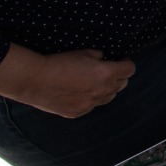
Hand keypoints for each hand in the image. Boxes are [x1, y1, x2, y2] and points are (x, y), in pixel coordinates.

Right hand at [0, 47, 135, 118]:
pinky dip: (91, 99)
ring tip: (95, 82)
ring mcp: (90, 104)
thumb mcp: (83, 52)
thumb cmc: (59, 62)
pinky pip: (92, 106)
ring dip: (106, 89)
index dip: (127, 64)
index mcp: (106, 74)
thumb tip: (103, 59)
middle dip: (119, 76)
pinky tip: (80, 92)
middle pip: (122, 85)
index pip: (130, 70)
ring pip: (108, 98)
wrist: (35, 80)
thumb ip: (98, 56)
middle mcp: (101, 91)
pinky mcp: (78, 113)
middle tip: (110, 70)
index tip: (121, 60)